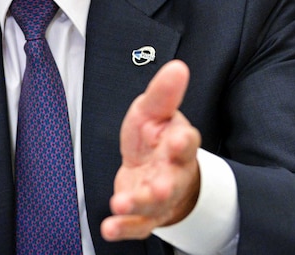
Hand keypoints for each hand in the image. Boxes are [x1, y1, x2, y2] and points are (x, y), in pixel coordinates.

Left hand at [101, 60, 201, 240]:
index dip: (183, 141)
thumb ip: (164, 93)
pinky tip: (108, 228)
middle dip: (165, 185)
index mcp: (177, 144)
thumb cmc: (155, 137)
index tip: (178, 137)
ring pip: (153, 205)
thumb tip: (178, 66)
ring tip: (121, 204)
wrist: (155, 168)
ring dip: (138, 205)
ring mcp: (159, 197)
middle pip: (172, 181)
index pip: (186, 143)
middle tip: (157, 186)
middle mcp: (173, 174)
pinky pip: (136, 225)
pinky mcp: (144, 214)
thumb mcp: (154, 110)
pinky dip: (123, 228)